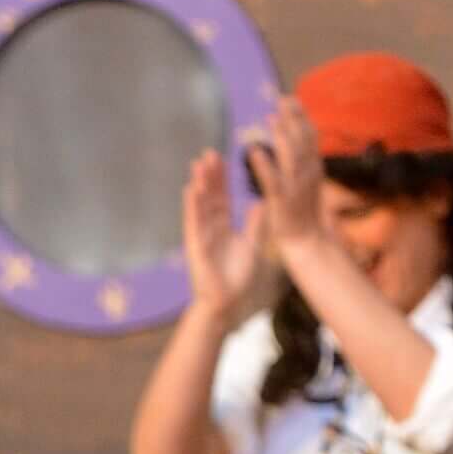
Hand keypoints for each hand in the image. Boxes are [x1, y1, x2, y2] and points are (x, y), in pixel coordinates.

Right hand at [181, 150, 264, 317]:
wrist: (226, 301)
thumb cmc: (237, 277)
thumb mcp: (252, 245)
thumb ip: (255, 224)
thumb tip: (261, 202)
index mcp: (223, 226)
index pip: (222, 197)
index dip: (222, 178)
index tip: (223, 158)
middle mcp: (210, 227)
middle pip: (210, 196)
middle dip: (209, 175)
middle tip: (209, 152)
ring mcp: (201, 235)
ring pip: (200, 205)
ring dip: (199, 184)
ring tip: (198, 163)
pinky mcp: (195, 245)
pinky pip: (193, 222)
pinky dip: (192, 205)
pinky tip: (191, 188)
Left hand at [241, 97, 325, 254]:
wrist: (310, 241)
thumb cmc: (306, 212)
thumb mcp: (309, 181)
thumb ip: (303, 160)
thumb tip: (297, 138)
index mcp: (314, 167)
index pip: (309, 136)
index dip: (301, 117)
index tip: (291, 99)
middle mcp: (308, 174)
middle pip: (303, 141)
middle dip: (294, 118)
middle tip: (282, 98)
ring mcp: (296, 188)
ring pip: (291, 157)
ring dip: (281, 136)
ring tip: (270, 118)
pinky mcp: (282, 202)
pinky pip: (272, 181)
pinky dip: (263, 165)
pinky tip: (253, 152)